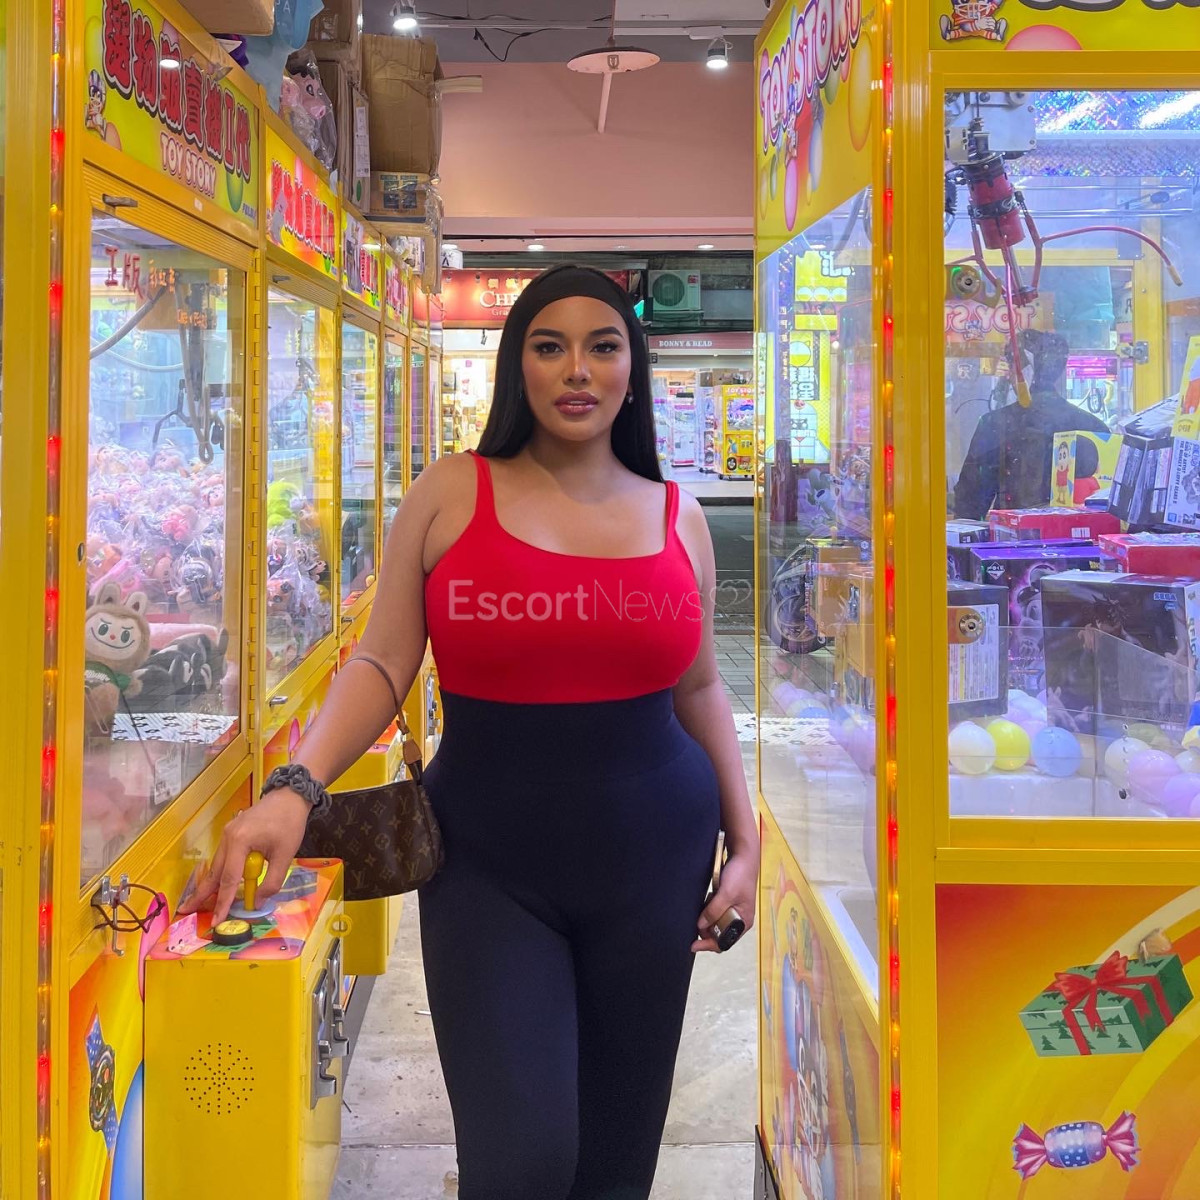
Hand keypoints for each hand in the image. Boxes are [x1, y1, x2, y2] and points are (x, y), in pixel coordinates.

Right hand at [179, 789, 310, 923]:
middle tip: (185, 911)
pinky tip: (217, 885)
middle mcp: (228, 837)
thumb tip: (258, 902)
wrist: (289, 797)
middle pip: (215, 872)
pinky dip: (220, 872)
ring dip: (210, 885)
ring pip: (217, 865)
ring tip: (198, 903)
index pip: (229, 879)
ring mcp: (228, 833)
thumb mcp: (285, 855)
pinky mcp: (232, 833)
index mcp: (240, 841)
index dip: (223, 902)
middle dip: (202, 894)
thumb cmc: (289, 824)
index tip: (216, 920)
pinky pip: (223, 857)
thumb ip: (272, 881)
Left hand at [693, 849, 757, 953]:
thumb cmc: (740, 875)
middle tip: (696, 920)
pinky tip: (707, 900)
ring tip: (704, 906)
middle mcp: (739, 919)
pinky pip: (714, 913)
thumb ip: (714, 911)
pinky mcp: (726, 902)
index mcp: (743, 921)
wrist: (743, 855)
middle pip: (719, 934)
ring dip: (706, 919)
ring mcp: (733, 911)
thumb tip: (700, 926)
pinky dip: (708, 910)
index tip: (693, 945)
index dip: (709, 945)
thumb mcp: (726, 894)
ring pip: (715, 924)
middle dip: (706, 930)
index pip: (725, 942)